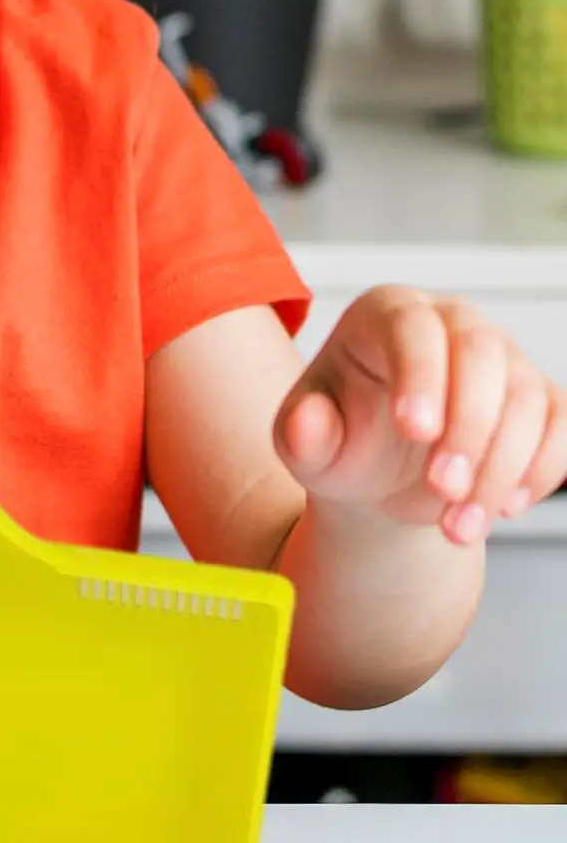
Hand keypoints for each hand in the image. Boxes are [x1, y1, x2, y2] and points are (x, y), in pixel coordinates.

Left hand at [272, 286, 566, 544]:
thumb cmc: (339, 445)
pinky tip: (505, 509)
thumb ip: (301, 435)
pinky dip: (540, 469)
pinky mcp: (538, 397)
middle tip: (442, 490)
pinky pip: (560, 423)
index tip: (415, 430)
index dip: (420, 375)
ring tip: (458, 527)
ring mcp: (501, 357)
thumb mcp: (305, 447)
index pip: (411, 327)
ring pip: (526, 396)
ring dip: (499, 468)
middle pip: (481, 355)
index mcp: (384, 315)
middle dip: (468, 428)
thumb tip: (305, 421)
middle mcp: (450, 323)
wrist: (375, 478)